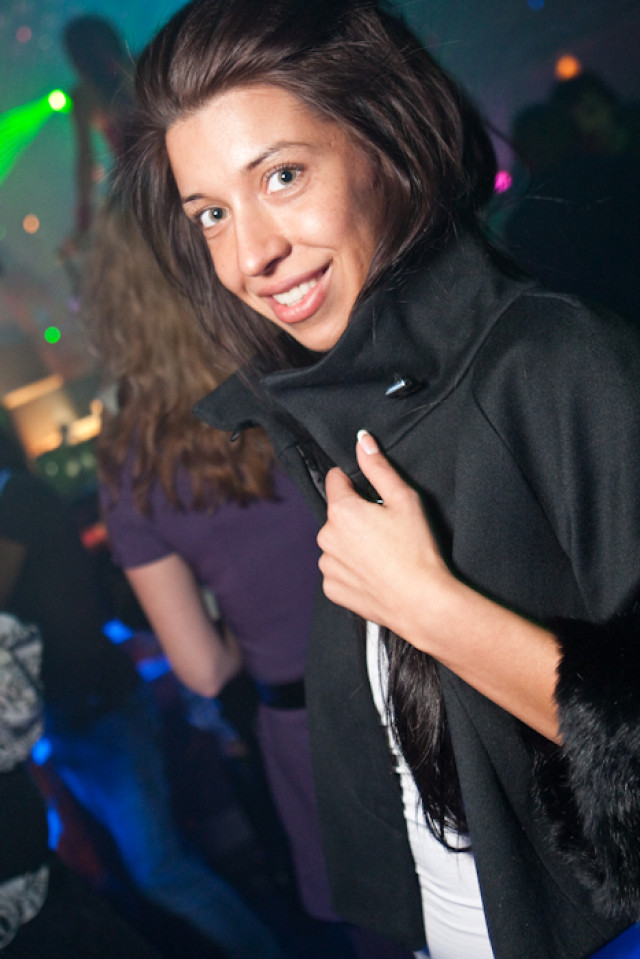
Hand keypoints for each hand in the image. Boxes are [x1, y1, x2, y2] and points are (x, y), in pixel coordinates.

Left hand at [317, 430, 450, 638]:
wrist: (422, 602)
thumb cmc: (417, 549)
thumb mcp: (404, 500)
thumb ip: (379, 467)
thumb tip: (362, 440)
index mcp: (341, 511)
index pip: (336, 480)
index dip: (355, 482)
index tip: (373, 495)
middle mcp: (326, 537)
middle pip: (338, 515)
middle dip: (357, 516)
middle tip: (386, 529)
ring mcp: (327, 565)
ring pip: (337, 543)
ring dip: (353, 544)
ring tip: (383, 554)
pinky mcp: (332, 589)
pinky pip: (338, 570)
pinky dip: (353, 570)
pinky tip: (376, 573)